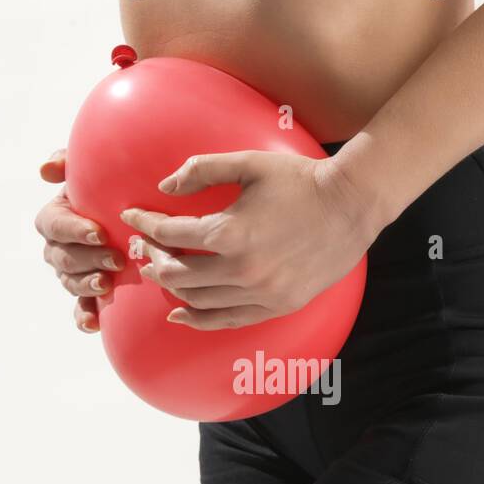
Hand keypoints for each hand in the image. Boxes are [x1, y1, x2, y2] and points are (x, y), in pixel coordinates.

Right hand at [34, 149, 124, 332]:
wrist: (135, 217)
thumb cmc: (111, 189)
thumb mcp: (90, 171)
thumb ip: (68, 162)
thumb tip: (44, 171)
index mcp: (56, 217)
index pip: (53, 224)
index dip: (73, 230)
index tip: (99, 232)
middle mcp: (59, 247)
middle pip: (63, 257)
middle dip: (87, 259)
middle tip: (116, 259)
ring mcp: (72, 273)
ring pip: (70, 282)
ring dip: (87, 284)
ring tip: (107, 283)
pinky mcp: (89, 293)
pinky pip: (80, 309)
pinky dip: (84, 317)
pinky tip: (95, 324)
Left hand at [119, 151, 379, 329]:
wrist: (351, 205)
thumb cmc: (300, 179)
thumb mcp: (249, 163)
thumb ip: (202, 171)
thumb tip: (164, 187)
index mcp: (230, 232)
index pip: (171, 235)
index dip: (145, 225)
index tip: (131, 218)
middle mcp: (241, 269)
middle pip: (177, 273)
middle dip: (153, 258)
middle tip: (143, 247)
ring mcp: (260, 292)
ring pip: (198, 300)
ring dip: (172, 287)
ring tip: (160, 273)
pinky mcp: (277, 305)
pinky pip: (228, 320)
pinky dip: (199, 320)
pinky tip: (181, 314)